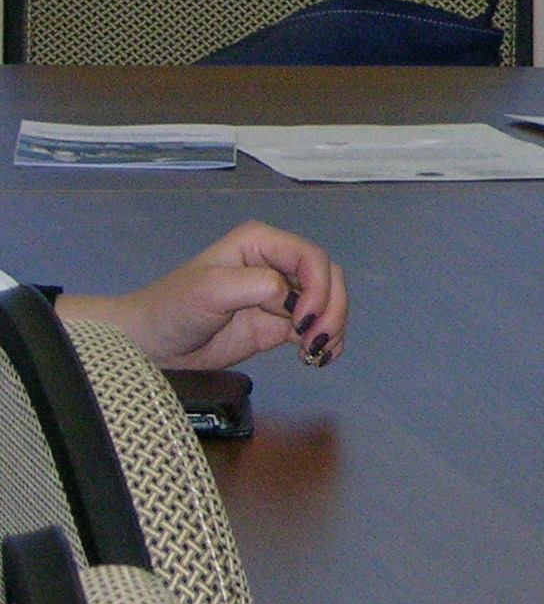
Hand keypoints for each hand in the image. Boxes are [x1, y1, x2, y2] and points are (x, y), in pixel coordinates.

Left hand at [58, 221, 346, 371]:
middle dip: (331, 308)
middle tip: (317, 340)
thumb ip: (254, 285)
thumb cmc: (172, 308)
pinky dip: (326, 342)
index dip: (319, 286)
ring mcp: (281, 296)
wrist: (150, 345)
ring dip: (332, 326)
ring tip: (317, 354)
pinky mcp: (279, 324)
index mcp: (262, 244)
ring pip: (328, 302)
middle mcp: (277, 264)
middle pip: (328, 278)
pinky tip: (317, 359)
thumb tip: (290, 296)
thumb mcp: (209, 290)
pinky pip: (316, 327)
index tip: (304, 320)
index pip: (311, 257)